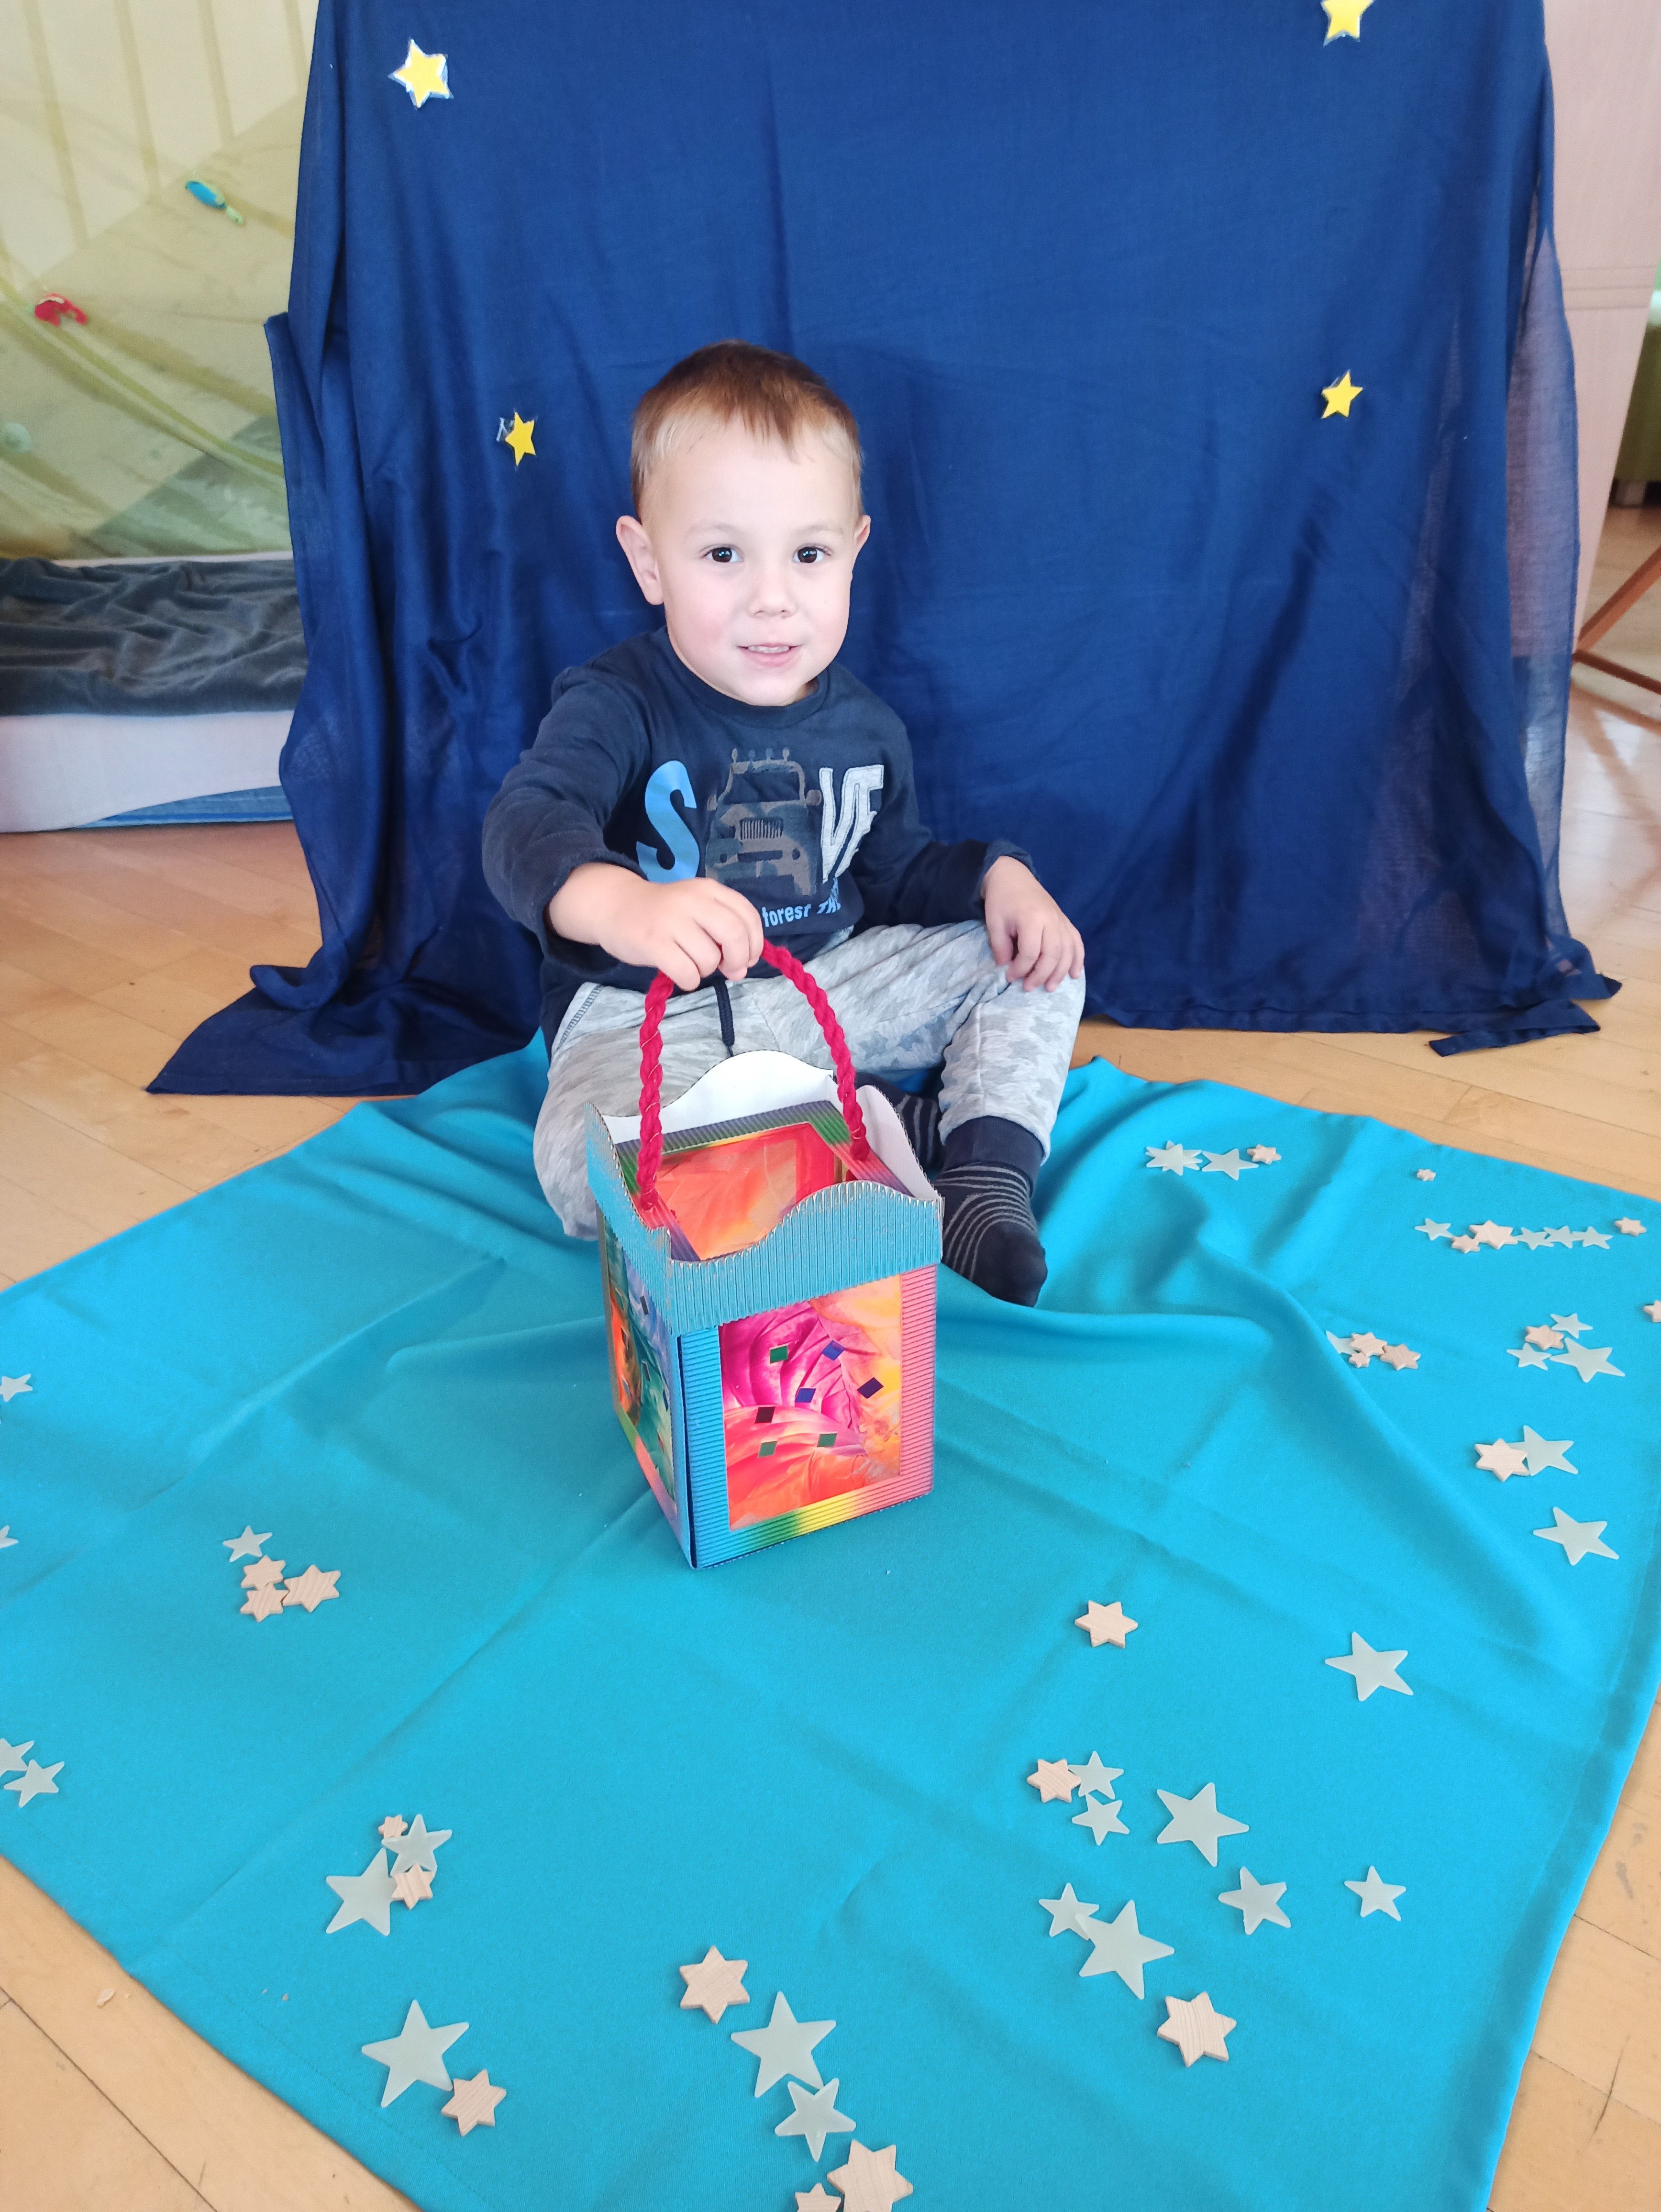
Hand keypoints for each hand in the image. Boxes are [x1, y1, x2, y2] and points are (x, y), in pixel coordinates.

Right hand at [547, 865, 763, 992]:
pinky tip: (681, 974)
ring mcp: (671, 921)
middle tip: (729, 969)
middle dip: (738, 959)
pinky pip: (687, 973)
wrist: (614, 905)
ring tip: (692, 964)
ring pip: (709, 958)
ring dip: (707, 971)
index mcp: (708, 890)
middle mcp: (692, 901)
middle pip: (734, 935)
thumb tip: (742, 968)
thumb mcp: (695, 907)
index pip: (747, 916)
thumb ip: (722, 930)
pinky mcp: (653, 943)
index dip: (755, 943)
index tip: (748, 957)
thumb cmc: (662, 912)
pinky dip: (690, 981)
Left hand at [981, 856, 1084, 991]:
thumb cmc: (1001, 900)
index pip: (1030, 953)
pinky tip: (1074, 974)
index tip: (1009, 977)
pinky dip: (1078, 959)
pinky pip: (1077, 942)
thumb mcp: (994, 923)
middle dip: (1041, 975)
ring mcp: (1061, 920)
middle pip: (1052, 955)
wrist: (1013, 877)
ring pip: (1067, 952)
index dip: (1020, 969)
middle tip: (1028, 987)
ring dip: (1060, 973)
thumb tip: (1006, 968)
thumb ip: (1000, 947)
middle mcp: (1051, 920)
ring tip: (1050, 988)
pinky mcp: (1066, 921)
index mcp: (1032, 918)